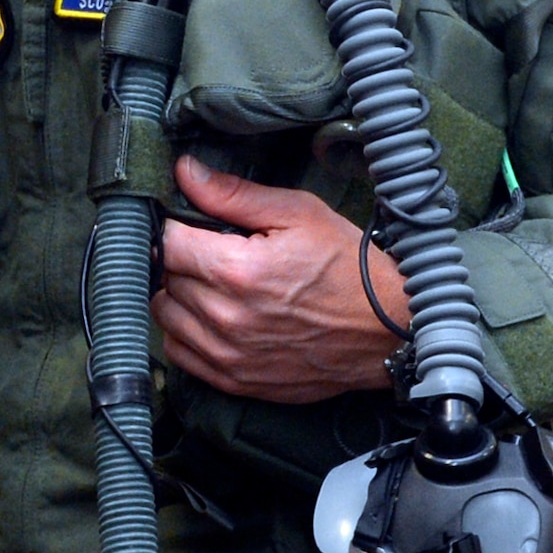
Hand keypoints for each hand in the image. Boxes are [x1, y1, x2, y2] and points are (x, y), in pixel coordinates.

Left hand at [151, 155, 406, 402]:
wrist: (387, 331)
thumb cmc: (349, 268)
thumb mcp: (299, 214)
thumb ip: (233, 194)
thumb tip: (184, 171)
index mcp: (238, 271)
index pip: (166, 242)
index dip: (174, 226)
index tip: (190, 224)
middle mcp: (225, 318)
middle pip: (164, 278)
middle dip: (182, 259)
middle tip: (211, 251)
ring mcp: (228, 355)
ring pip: (164, 316)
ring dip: (179, 295)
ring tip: (212, 283)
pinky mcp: (234, 381)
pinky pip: (179, 353)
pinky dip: (185, 332)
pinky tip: (212, 316)